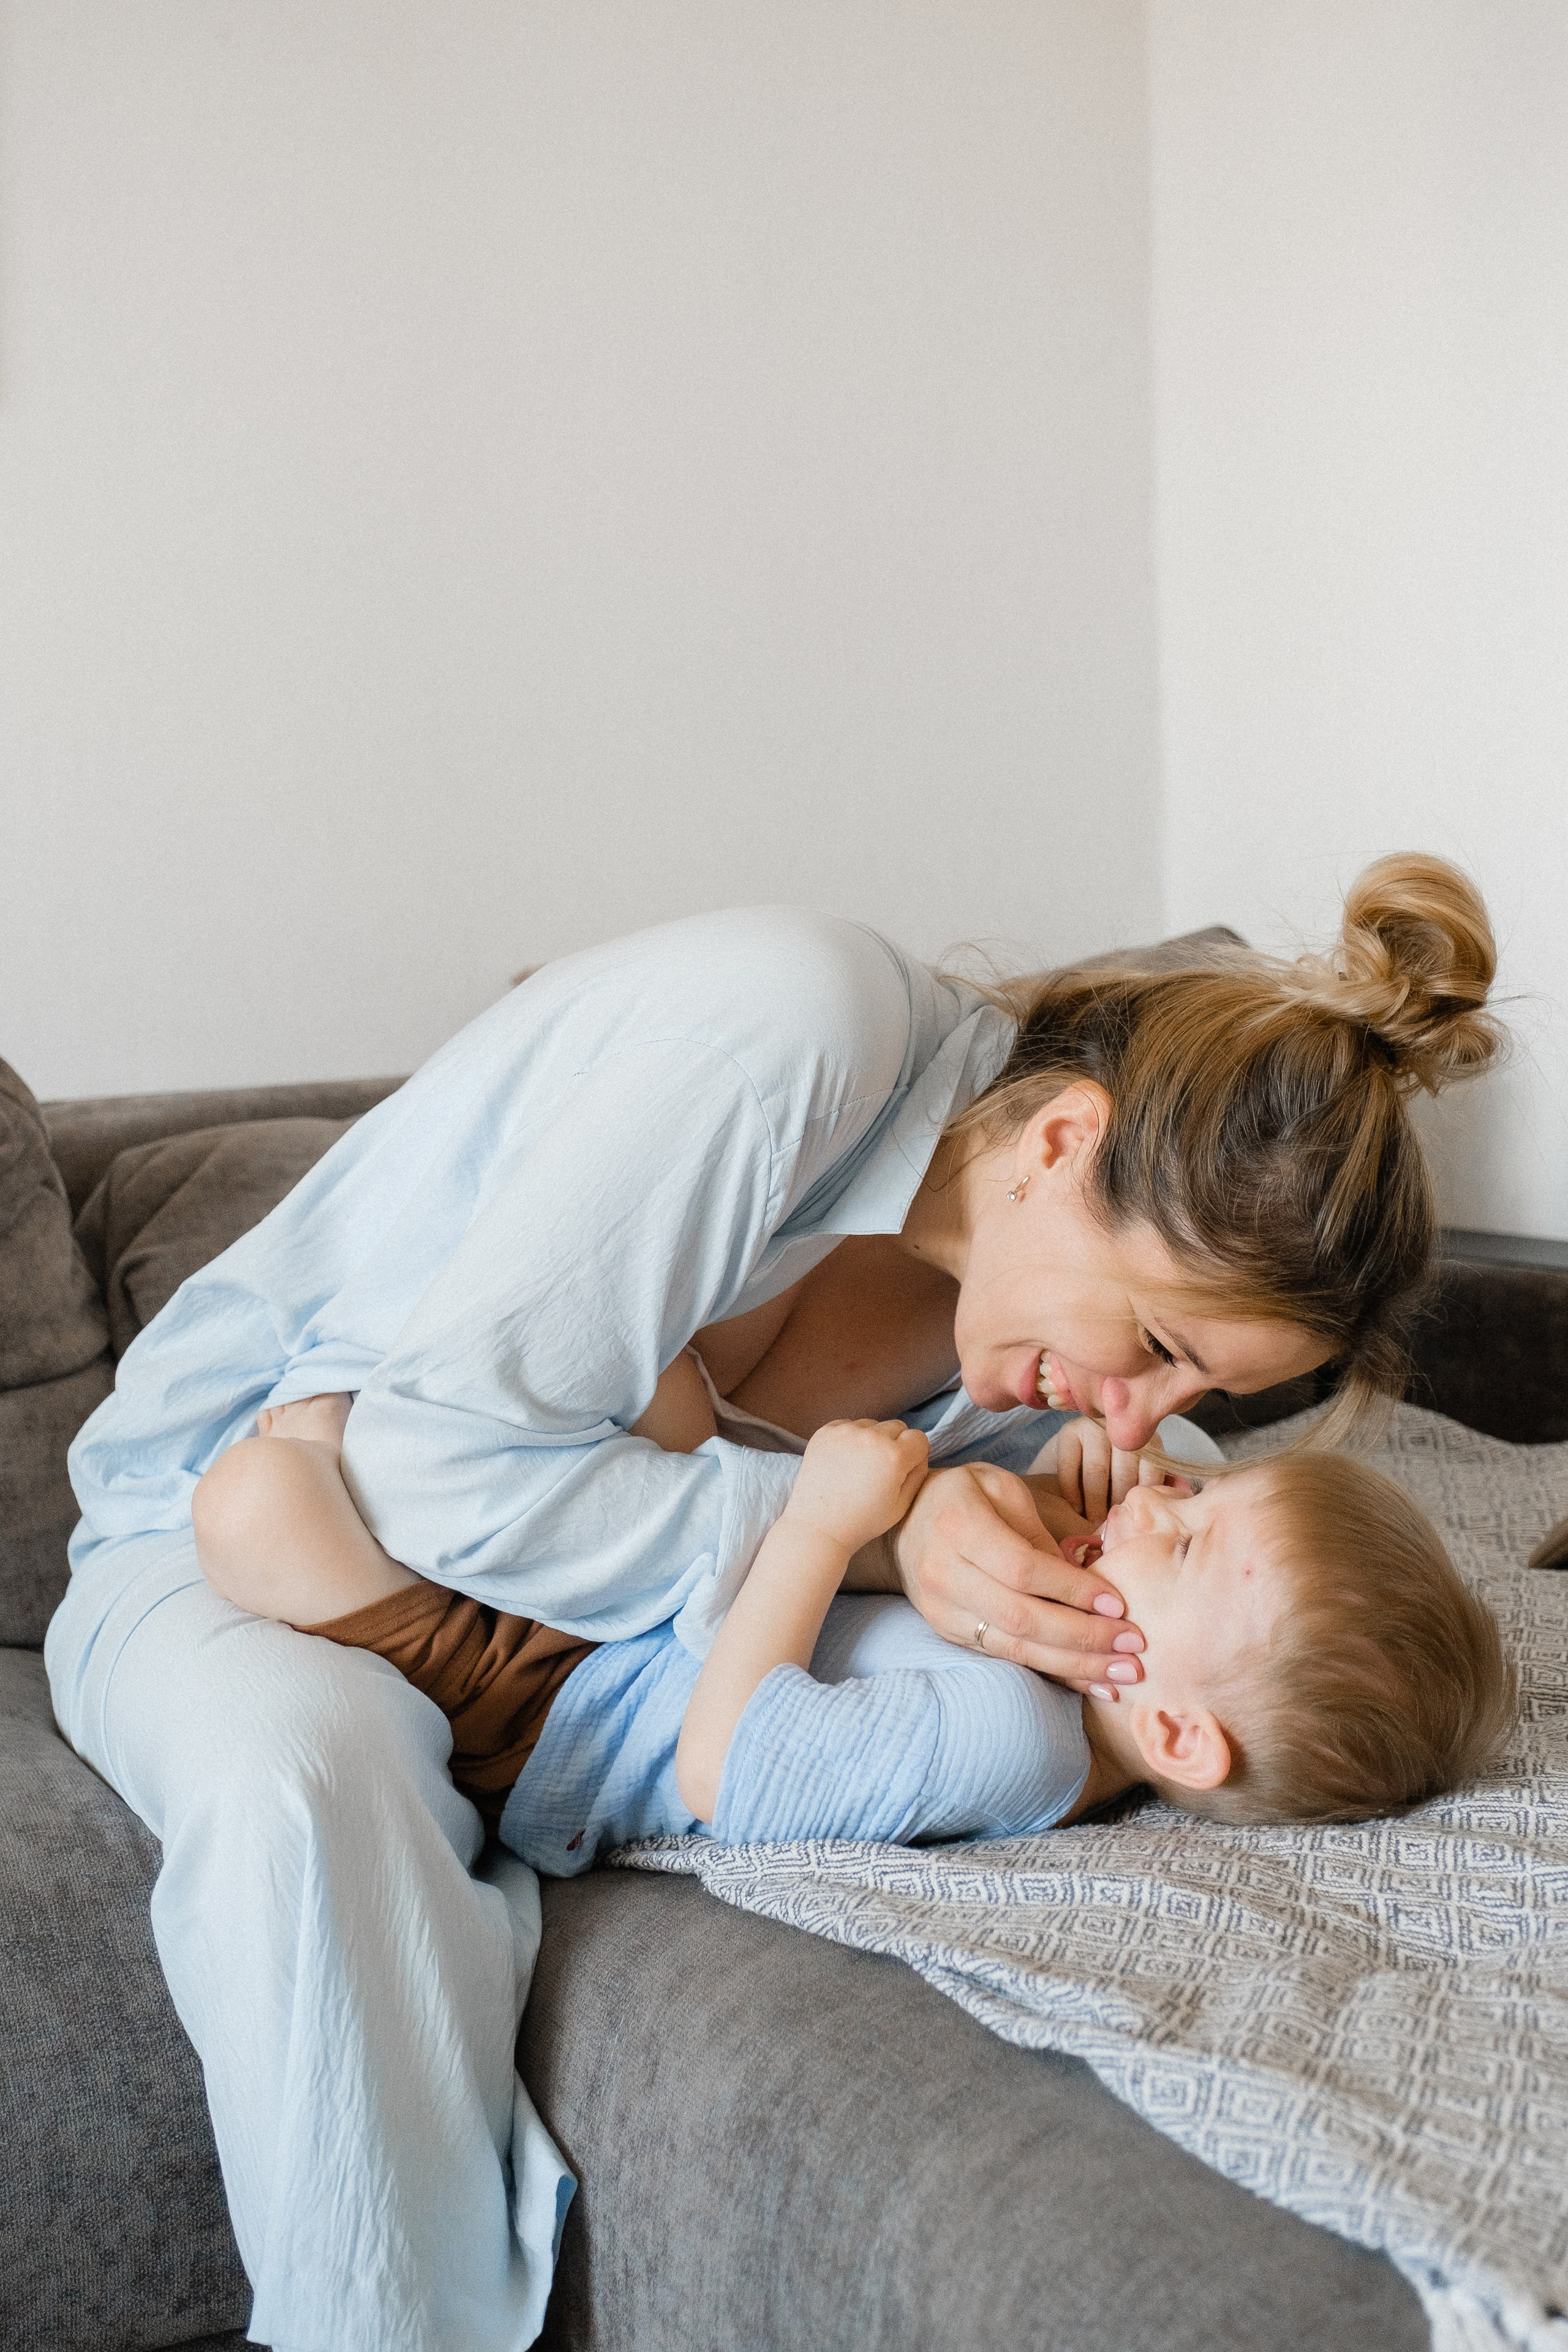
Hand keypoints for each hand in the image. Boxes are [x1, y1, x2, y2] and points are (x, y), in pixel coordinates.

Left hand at [786, 1420, 930, 1554]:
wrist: (818, 1527)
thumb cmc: (862, 1521)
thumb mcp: (901, 1505)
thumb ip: (918, 1474)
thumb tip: (921, 1450)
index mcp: (894, 1457)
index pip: (918, 1438)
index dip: (914, 1454)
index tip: (903, 1469)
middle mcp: (871, 1438)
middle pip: (896, 1426)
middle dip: (895, 1444)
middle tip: (880, 1469)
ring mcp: (845, 1432)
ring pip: (871, 1425)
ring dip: (871, 1439)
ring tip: (859, 1466)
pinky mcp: (824, 1433)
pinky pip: (847, 1425)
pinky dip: (849, 1438)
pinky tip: (843, 1461)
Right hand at [891, 1461, 1145, 1695]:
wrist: (900, 1522)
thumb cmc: (964, 1496)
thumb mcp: (1001, 1488)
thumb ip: (1037, 1529)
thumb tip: (1084, 1578)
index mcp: (960, 1526)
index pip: (1022, 1568)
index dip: (1071, 1589)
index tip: (1118, 1604)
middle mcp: (944, 1573)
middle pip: (1021, 1616)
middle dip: (1083, 1636)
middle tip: (1134, 1647)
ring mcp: (942, 1609)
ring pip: (1014, 1646)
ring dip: (1073, 1665)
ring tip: (1121, 1674)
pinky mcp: (948, 1632)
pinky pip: (1005, 1657)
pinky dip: (1050, 1670)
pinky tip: (1088, 1679)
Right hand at [1044, 1415, 1191, 1523]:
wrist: (1083, 1448)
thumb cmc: (1120, 1470)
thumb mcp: (1144, 1474)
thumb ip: (1162, 1484)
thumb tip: (1184, 1492)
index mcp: (1149, 1441)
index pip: (1150, 1475)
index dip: (1140, 1502)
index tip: (1132, 1520)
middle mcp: (1124, 1431)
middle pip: (1123, 1475)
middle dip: (1116, 1506)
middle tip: (1110, 1526)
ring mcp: (1095, 1427)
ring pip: (1096, 1473)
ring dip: (1094, 1504)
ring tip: (1093, 1521)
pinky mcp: (1069, 1431)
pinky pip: (1070, 1468)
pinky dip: (1072, 1493)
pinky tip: (1075, 1508)